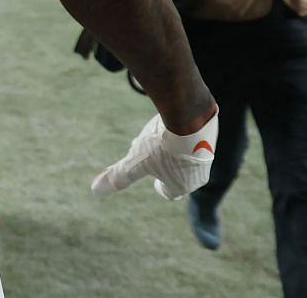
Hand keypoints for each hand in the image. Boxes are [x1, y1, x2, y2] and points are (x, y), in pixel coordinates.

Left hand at [91, 109, 217, 200]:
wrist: (189, 115)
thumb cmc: (162, 144)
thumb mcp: (136, 161)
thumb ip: (119, 176)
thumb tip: (96, 191)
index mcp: (183, 186)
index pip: (171, 193)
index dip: (161, 187)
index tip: (155, 181)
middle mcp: (199, 174)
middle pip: (178, 173)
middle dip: (163, 166)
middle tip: (150, 154)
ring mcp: (207, 154)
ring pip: (187, 155)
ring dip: (173, 150)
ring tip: (157, 136)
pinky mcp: (210, 134)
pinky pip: (195, 138)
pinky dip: (184, 134)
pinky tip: (173, 123)